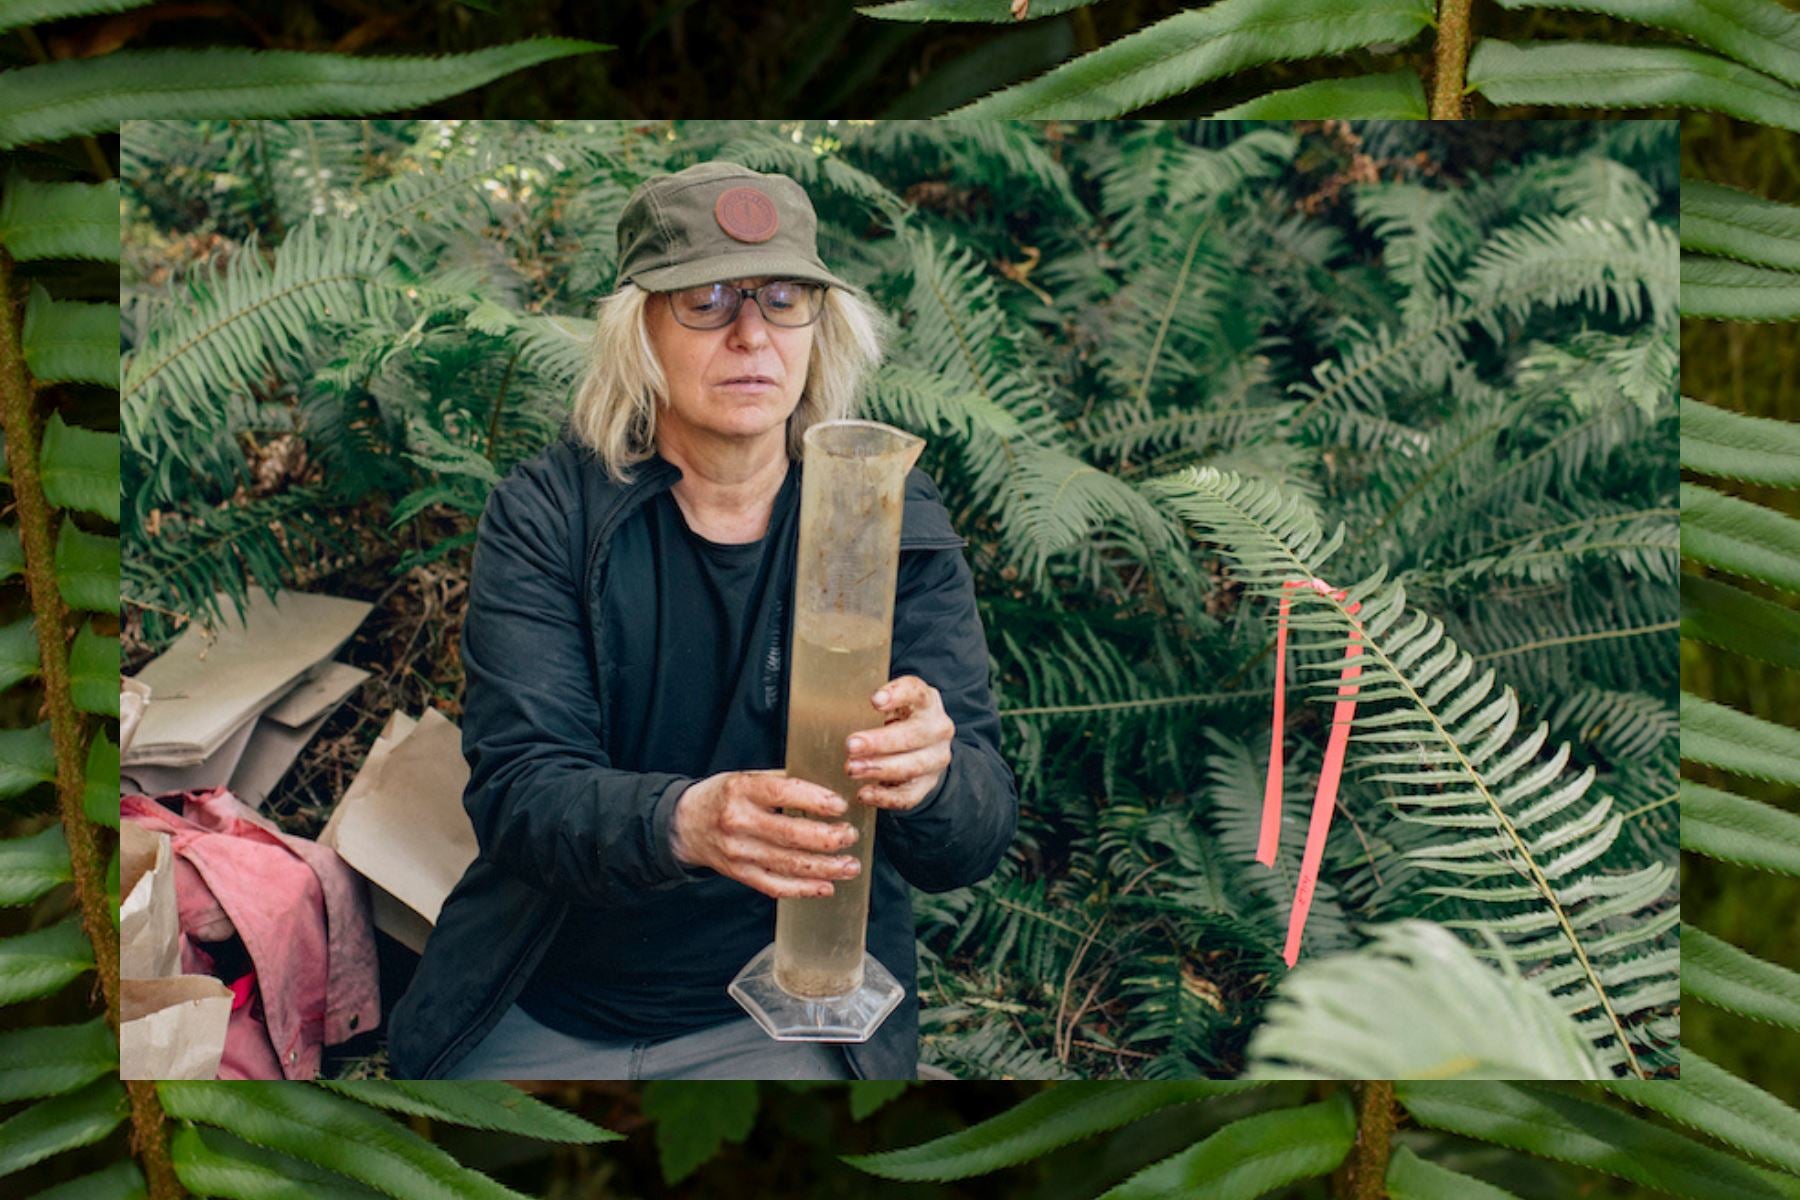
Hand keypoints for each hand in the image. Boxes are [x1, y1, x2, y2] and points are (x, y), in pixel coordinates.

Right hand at [670, 770, 862, 899]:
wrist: (684, 824)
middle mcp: (738, 822)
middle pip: (790, 834)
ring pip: (788, 864)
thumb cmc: (723, 796)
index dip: (815, 801)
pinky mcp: (740, 874)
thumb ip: (782, 781)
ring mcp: (739, 853)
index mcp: (741, 790)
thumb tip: (829, 786)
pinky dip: (803, 889)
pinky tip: (827, 886)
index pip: (783, 793)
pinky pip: (775, 886)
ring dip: (825, 868)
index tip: (840, 806)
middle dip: (827, 838)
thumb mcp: (745, 778)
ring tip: (851, 865)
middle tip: (850, 835)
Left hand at [845, 675, 954, 811]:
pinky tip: (864, 793)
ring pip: (912, 766)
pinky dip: (885, 796)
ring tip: (851, 769)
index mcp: (927, 702)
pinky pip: (909, 795)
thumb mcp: (891, 705)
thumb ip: (871, 703)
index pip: (917, 692)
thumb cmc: (898, 720)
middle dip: (880, 742)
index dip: (897, 695)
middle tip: (850, 745)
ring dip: (879, 768)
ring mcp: (936, 759)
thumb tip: (824, 701)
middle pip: (914, 735)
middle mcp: (937, 729)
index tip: (874, 701)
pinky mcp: (928, 785)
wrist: (925, 749)